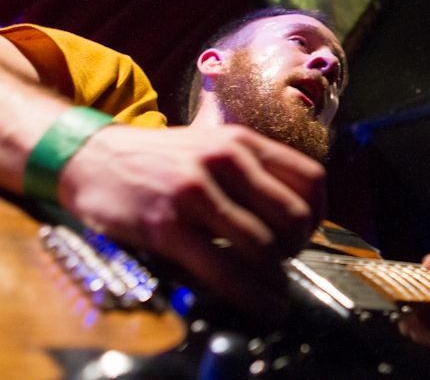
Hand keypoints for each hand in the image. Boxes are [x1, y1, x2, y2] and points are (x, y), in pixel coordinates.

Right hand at [58, 124, 325, 316]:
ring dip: (276, 278)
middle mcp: (226, 160)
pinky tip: (261, 306)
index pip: (310, 179)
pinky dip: (250, 295)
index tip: (308, 235)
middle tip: (284, 262)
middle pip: (293, 216)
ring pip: (263, 245)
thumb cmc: (161, 159)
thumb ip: (253, 171)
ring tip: (274, 291)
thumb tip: (295, 215)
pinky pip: (223, 269)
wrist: (92, 157)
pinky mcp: (167, 225)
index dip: (319, 215)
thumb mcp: (214, 145)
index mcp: (243, 142)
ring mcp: (195, 191)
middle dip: (297, 249)